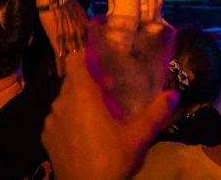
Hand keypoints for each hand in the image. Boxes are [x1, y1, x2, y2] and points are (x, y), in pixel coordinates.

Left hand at [42, 50, 178, 179]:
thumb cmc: (112, 159)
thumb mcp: (139, 137)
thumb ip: (156, 112)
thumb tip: (173, 94)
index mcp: (82, 95)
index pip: (75, 59)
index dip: (89, 59)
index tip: (106, 71)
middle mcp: (61, 103)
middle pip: (72, 81)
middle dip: (90, 84)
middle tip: (111, 97)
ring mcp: (51, 122)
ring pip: (65, 101)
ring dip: (80, 104)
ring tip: (100, 120)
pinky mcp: (47, 139)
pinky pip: (58, 121)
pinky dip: (70, 122)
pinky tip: (86, 138)